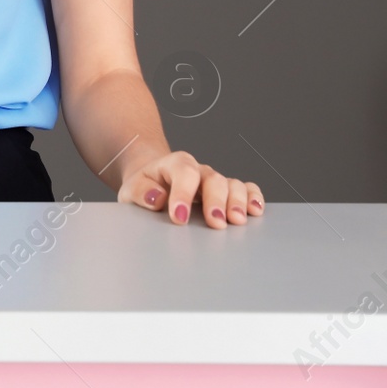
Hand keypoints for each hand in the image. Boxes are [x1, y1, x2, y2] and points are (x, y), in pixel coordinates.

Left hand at [118, 150, 263, 227]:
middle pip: (213, 179)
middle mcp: (198, 170)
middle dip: (216, 202)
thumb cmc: (144, 187)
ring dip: (237, 202)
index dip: (183, 195)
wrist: (153, 182)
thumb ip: (140, 192)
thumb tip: (157, 198)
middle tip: (216, 223)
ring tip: (238, 221)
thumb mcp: (131, 189)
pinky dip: (253, 197)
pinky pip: (246, 188)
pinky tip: (255, 210)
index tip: (179, 218)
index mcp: (173, 164)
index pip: (183, 174)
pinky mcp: (227, 191)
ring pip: (232, 184)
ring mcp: (215, 180)